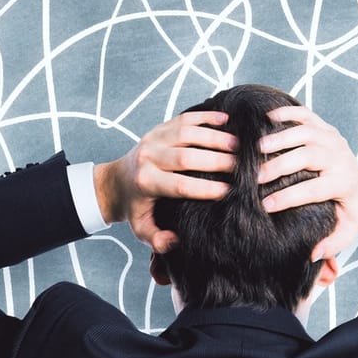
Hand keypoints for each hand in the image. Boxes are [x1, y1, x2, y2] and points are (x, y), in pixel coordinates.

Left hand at [95, 109, 237, 251]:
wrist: (116, 182)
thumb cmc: (136, 208)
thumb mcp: (142, 229)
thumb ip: (157, 241)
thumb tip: (176, 240)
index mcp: (146, 182)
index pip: (180, 185)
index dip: (206, 188)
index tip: (229, 191)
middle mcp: (148, 157)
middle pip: (186, 157)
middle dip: (217, 160)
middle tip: (241, 166)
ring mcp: (153, 139)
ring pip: (187, 133)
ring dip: (215, 137)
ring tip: (240, 145)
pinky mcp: (159, 128)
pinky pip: (185, 118)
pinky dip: (206, 117)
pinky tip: (227, 119)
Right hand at [256, 105, 357, 261]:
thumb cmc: (350, 211)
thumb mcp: (347, 232)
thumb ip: (332, 244)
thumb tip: (313, 255)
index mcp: (344, 183)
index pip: (315, 188)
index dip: (290, 197)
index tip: (266, 206)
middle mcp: (340, 158)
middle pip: (310, 155)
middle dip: (282, 164)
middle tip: (258, 177)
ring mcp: (333, 140)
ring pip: (307, 131)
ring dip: (282, 137)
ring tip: (258, 148)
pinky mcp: (326, 128)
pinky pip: (307, 115)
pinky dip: (288, 112)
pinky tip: (267, 117)